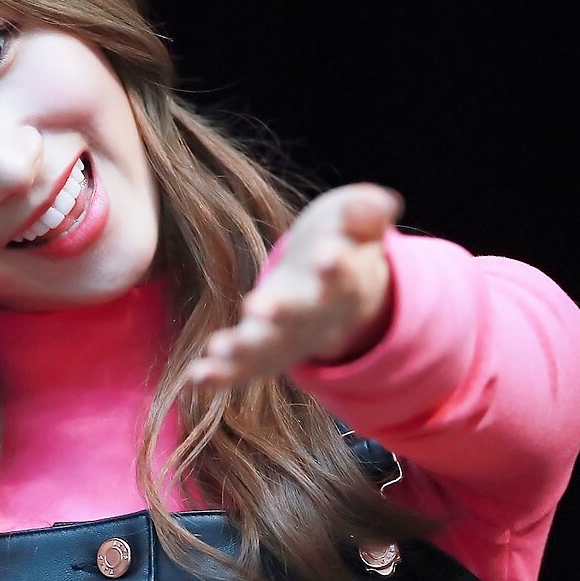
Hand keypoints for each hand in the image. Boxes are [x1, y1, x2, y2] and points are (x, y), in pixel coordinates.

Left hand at [186, 183, 401, 387]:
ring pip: (271, 350)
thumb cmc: (343, 241)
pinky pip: (244, 369)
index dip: (338, 267)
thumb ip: (366, 211)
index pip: (346, 276)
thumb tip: (384, 203)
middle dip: (283, 315)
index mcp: (347, 282)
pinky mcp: (265, 352)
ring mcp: (292, 339)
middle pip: (303, 319)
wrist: (339, 287)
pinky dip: (222, 376)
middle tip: (257, 308)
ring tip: (218, 349)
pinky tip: (195, 377)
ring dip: (245, 352)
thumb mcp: (355, 218)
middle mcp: (320, 317)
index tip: (327, 256)